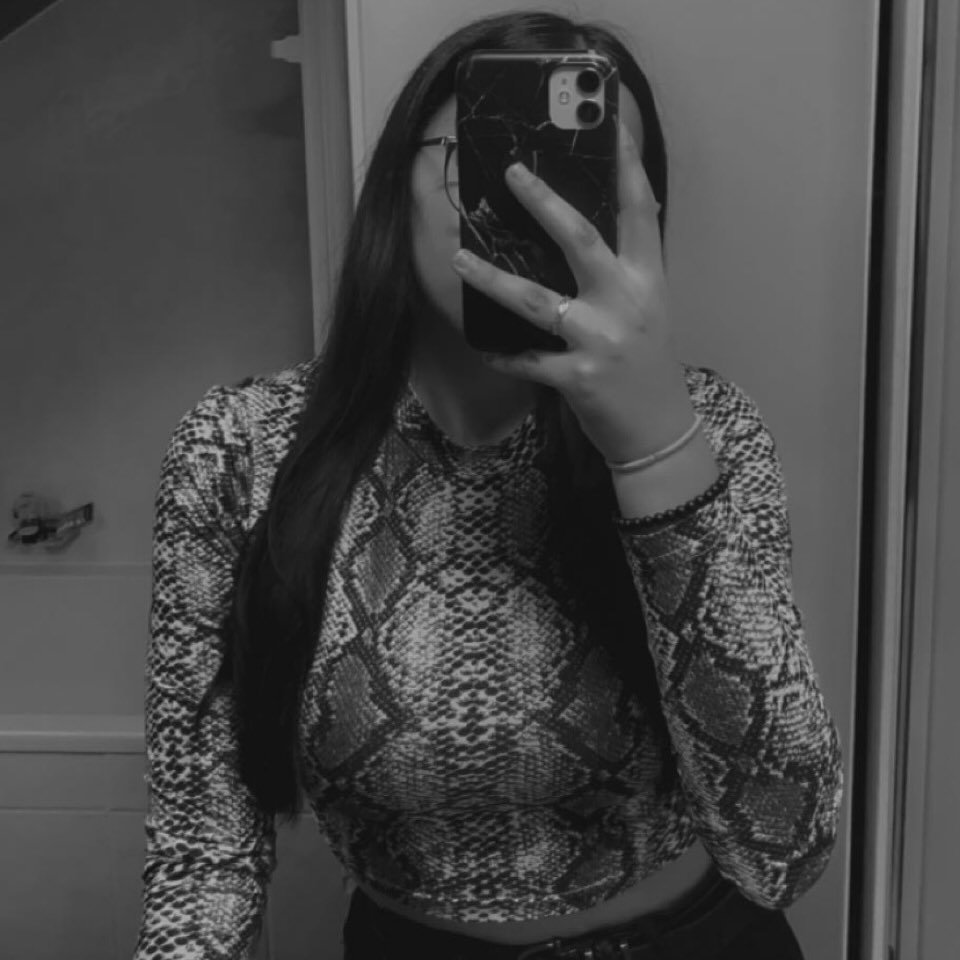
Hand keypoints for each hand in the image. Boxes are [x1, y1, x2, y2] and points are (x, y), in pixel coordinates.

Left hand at [450, 123, 695, 464]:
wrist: (661, 429)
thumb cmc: (649, 365)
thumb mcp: (648, 309)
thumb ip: (625, 271)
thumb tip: (591, 232)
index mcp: (647, 280)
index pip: (640, 212)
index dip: (627, 167)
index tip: (613, 127)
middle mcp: (626, 302)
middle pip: (580, 240)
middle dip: (544, 202)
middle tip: (513, 173)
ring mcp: (600, 340)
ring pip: (536, 300)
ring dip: (492, 278)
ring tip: (460, 258)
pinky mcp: (577, 378)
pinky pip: (527, 360)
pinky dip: (502, 355)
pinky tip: (483, 346)